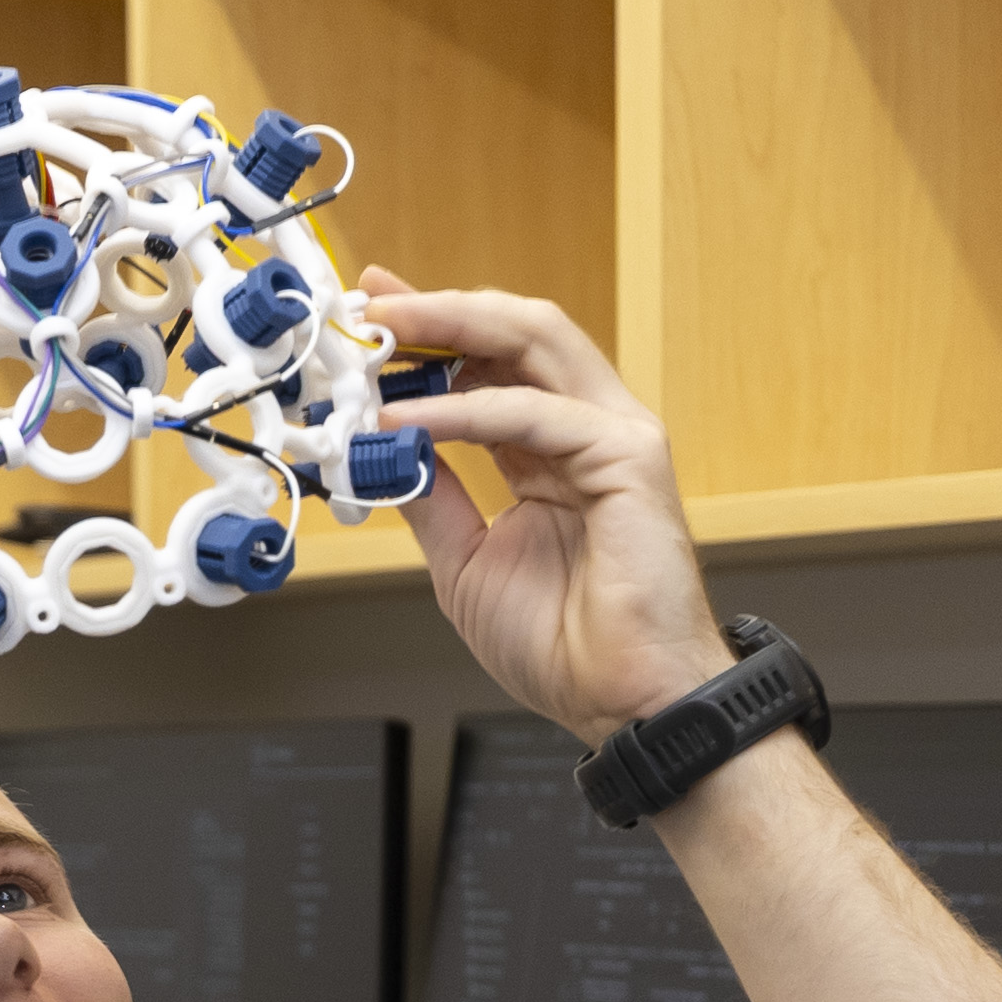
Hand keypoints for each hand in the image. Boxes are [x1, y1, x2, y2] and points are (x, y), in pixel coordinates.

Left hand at [359, 275, 736, 743]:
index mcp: (551, 450)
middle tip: (372, 301)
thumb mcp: (463, 561)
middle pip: (515, 331)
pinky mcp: (630, 457)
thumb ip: (431, 496)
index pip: (490, 362)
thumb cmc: (568, 644)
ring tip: (387, 331)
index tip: (372, 310)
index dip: (432, 330)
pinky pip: (536, 413)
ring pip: (536, 341)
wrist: (621, 701)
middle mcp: (587, 429)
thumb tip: (380, 448)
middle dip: (439, 308)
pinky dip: (466, 408)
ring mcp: (615, 436)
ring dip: (453, 327)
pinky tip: (412, 418)